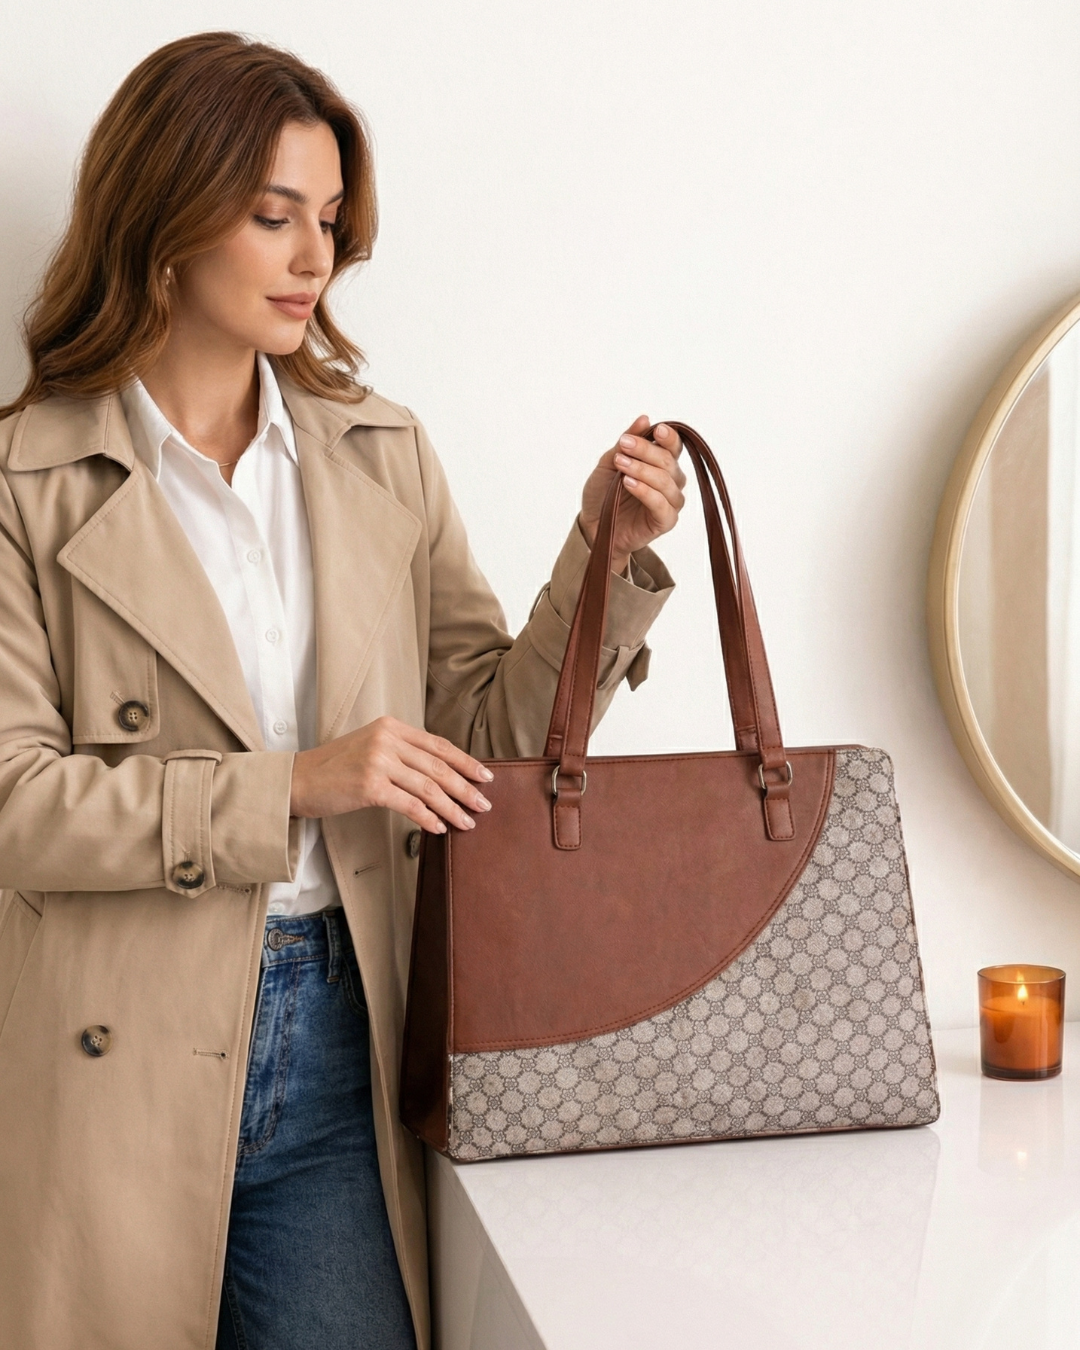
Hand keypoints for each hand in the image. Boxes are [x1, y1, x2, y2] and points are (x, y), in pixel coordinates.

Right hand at [289, 715, 493, 832]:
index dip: (465, 761)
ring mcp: (379, 761)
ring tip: (467, 822)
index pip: (438, 744)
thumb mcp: (371, 747)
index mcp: (391, 726)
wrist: (298, 781)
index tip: (485, 776)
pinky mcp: (370, 786)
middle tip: (484, 804)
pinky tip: (439, 828)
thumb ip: (401, 752)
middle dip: (466, 787)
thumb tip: (441, 773)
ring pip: (429, 787)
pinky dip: (428, 817)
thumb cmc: (335, 769)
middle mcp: (387, 739)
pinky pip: (410, 804)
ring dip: (452, 808)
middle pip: (438, 766)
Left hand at [577, 417, 685, 574]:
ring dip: (642, 470)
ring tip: (621, 466)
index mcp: (662, 464)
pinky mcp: (665, 521)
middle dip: (645, 451)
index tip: (655, 430)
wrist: (592, 525)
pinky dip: (646, 492)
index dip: (668, 437)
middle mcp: (671, 481)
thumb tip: (644, 418)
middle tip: (624, 446)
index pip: (674, 446)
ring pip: (666, 481)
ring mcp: (670, 502)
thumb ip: (628, 442)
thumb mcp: (610, 462)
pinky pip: (661, 505)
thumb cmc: (604, 493)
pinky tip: (629, 483)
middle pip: (668, 461)